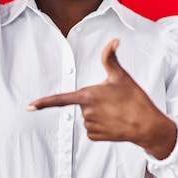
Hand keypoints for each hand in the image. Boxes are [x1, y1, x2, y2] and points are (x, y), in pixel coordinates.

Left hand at [28, 40, 177, 159]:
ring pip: (88, 116)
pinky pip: (92, 128)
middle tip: (114, 100)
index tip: (29, 107)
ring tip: (116, 111)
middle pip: (83, 103)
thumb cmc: (134, 99)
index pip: (61, 99)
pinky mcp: (95, 136)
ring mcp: (90, 126)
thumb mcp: (121, 76)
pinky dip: (101, 125)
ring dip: (99, 113)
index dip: (43, 102)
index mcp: (88, 97)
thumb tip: (114, 41)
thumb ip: (111, 58)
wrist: (147, 126)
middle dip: (95, 100)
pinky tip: (114, 122)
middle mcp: (86, 113)